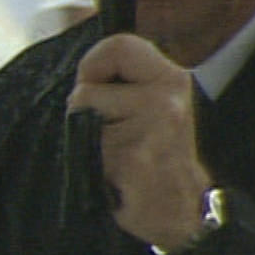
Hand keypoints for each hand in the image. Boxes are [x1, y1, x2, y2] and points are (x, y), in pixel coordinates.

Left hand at [68, 34, 213, 252]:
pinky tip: (114, 176)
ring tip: (114, 157)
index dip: (92, 65)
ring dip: (85, 142)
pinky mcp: (136, 159)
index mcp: (170, 78)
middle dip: (84, 111)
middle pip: (85, 89)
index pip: (117, 44)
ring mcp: (153, 128)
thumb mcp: (150, 104)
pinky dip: (91, 166)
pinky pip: (85, 152)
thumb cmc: (155, 157)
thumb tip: (73, 51)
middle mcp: (166, 97)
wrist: (181, 210)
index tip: (95, 88)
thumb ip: (122, 81)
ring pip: (81, 120)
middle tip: (108, 135)